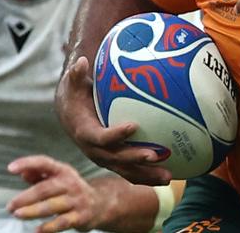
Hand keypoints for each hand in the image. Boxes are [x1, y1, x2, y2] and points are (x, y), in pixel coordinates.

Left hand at [7, 155, 104, 231]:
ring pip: (52, 206)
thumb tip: (22, 172)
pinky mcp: (80, 216)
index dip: (28, 163)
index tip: (11, 168)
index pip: (45, 163)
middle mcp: (71, 183)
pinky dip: (49, 227)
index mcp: (63, 171)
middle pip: (45, 188)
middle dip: (26, 197)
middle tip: (10, 206)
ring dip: (33, 210)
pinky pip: (62, 222)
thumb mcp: (58, 179)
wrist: (100, 203)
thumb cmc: (71, 190)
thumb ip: (39, 175)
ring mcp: (76, 200)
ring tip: (18, 214)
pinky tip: (37, 230)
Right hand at [56, 57, 170, 184]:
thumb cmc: (76, 96)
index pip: (100, 137)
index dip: (115, 134)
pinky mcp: (115, 161)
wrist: (70, 115)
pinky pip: (132, 172)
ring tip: (169, 177)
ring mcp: (105, 158)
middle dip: (135, 159)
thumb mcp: (73, 84)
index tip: (133, 126)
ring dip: (147, 175)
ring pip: (126, 171)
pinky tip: (169, 177)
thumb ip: (77, 75)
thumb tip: (81, 62)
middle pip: (116, 159)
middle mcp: (95, 150)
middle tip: (155, 155)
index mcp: (85, 133)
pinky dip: (148, 176)